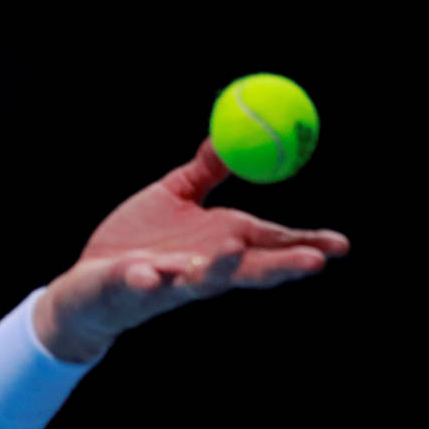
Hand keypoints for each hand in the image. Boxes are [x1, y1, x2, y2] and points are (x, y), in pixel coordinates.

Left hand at [34, 136, 350, 362]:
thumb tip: (228, 137)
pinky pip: (139, 287)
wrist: (87, 284)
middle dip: (281, 266)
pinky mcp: (129, 290)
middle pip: (247, 269)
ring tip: (234, 250)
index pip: (268, 246)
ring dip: (218, 269)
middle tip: (316, 263)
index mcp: (217, 245)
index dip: (304, 245)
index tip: (342, 245)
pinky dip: (145, 281)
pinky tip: (149, 275)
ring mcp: (166, 283)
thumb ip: (204, 173)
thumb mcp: (172, 197)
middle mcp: (200, 268)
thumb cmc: (134, 242)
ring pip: (199, 282)